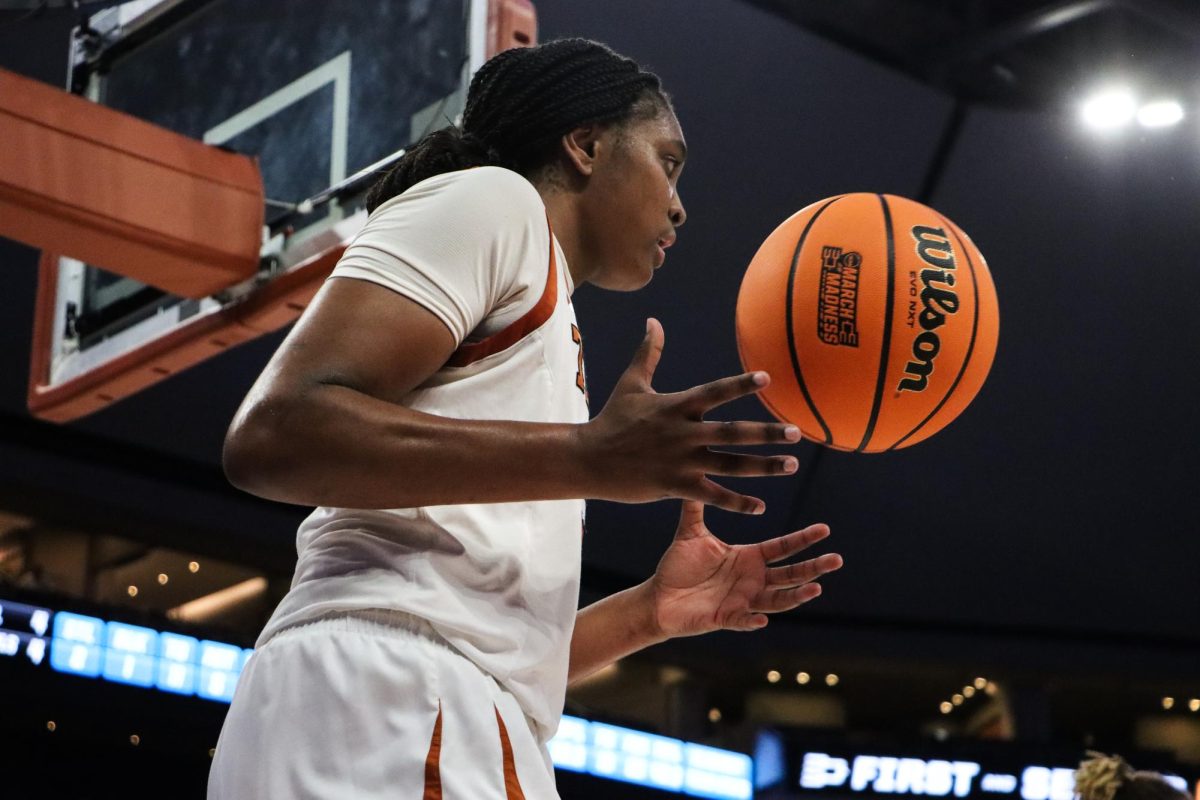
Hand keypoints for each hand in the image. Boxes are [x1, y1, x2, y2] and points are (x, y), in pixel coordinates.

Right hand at [581, 318, 801, 514]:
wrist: (589, 459)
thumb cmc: (611, 420)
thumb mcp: (631, 384)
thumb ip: (649, 353)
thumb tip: (654, 321)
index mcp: (676, 406)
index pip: (714, 392)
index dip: (740, 385)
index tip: (767, 379)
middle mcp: (683, 433)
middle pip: (732, 432)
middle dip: (766, 433)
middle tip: (795, 432)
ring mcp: (681, 461)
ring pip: (731, 465)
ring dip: (763, 467)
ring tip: (790, 465)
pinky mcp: (675, 486)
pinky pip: (712, 496)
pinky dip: (737, 502)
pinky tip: (761, 506)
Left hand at [648, 501, 841, 636]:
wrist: (658, 596)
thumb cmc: (678, 566)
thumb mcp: (690, 533)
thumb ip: (695, 507)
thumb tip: (695, 470)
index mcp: (748, 557)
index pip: (782, 547)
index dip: (803, 539)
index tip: (825, 529)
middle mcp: (751, 579)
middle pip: (789, 574)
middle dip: (813, 567)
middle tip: (837, 560)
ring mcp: (742, 600)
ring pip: (776, 600)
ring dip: (796, 596)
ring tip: (815, 589)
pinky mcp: (726, 618)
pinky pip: (743, 621)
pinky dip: (752, 620)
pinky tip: (762, 619)